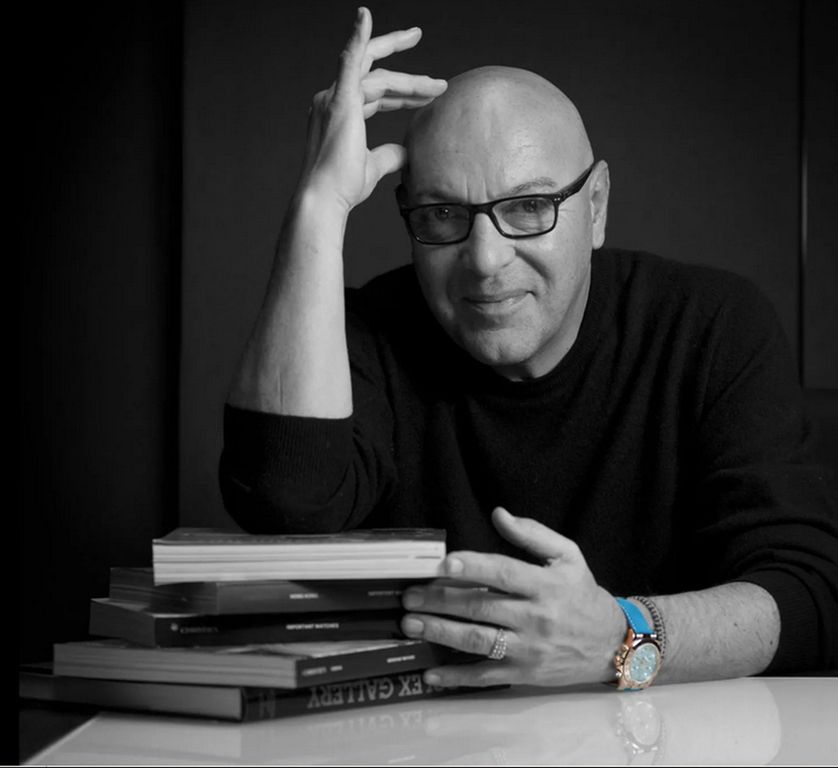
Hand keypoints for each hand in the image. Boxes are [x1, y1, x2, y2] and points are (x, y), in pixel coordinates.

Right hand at [300, 7, 446, 211]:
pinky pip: (349, 59)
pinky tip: (366, 15)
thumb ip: (389, 155)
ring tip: (437, 86)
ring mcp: (334, 98)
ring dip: (411, 82)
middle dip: (406, 71)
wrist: (326, 198)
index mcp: (340, 114)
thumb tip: (406, 153)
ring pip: (380, 77)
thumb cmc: (343, 188)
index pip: (376, 94)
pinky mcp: (339, 100)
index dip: (404, 93)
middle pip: (376, 74)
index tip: (429, 95)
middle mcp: (333, 100)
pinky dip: (358, 36)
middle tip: (428, 58)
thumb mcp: (373, 167)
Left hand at [400, 507, 625, 686]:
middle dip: (441, 601)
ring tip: (412, 624)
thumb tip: (499, 514)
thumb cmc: (583, 595)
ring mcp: (528, 648)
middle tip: (410, 595)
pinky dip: (457, 677)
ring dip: (441, 632)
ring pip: (479, 641)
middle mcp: (535, 617)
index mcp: (545, 585)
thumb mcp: (568, 556)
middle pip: (482, 607)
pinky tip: (432, 673)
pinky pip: (486, 676)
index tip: (443, 563)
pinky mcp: (524, 672)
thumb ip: (533, 534)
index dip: (472, 567)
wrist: (612, 644)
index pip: (504, 573)